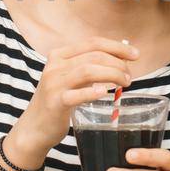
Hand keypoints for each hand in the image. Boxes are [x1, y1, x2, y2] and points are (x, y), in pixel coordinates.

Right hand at [12, 37, 139, 153]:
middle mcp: (55, 65)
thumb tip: (122, 59)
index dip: (117, 46)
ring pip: (88, 70)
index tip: (135, 55)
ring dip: (112, 74)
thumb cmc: (57, 101)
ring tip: (124, 83)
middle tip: (129, 76)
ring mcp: (54, 83)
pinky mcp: (55, 102)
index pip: (93, 42)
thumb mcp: (70, 78)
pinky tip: (105, 92)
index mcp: (59, 55)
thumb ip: (90, 67)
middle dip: (118, 63)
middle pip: (94, 55)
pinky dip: (93, 92)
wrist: (34, 128)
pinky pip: (77, 95)